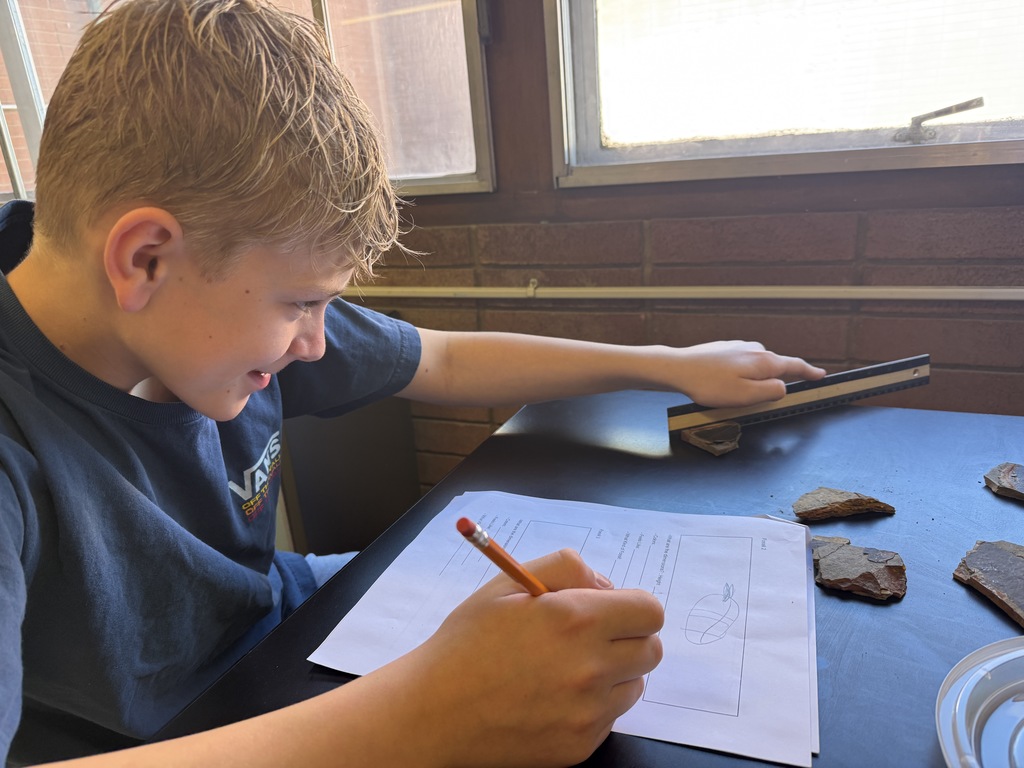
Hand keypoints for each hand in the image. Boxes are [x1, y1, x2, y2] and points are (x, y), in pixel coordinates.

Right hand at [390, 549, 664, 767]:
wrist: (434, 711)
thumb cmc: (468, 642)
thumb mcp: (509, 583)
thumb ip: (566, 568)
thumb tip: (605, 585)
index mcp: (575, 619)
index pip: (650, 611)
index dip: (632, 607)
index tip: (612, 611)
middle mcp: (589, 667)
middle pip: (651, 649)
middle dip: (627, 638)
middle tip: (589, 638)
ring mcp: (587, 712)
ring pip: (635, 685)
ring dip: (613, 674)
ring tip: (565, 668)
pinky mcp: (580, 745)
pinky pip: (610, 717)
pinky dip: (592, 706)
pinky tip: (552, 696)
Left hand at [666, 340, 824, 406]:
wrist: (678, 367)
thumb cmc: (710, 385)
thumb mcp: (746, 396)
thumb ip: (771, 391)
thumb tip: (783, 387)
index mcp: (764, 362)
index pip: (794, 366)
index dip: (809, 373)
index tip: (822, 375)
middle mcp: (755, 349)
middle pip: (775, 367)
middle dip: (774, 381)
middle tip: (759, 399)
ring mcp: (739, 347)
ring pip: (756, 367)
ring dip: (753, 380)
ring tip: (732, 395)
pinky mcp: (725, 349)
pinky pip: (741, 365)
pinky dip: (739, 376)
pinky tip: (723, 384)